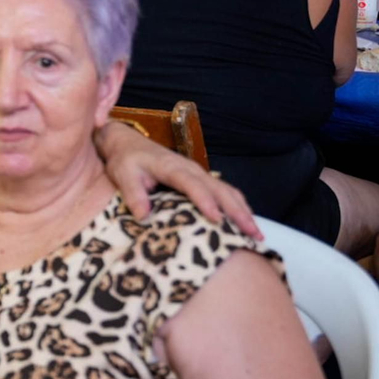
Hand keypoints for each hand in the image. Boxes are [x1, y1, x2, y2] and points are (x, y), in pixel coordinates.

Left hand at [97, 122, 258, 237]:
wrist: (127, 143)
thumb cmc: (125, 161)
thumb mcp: (122, 174)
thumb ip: (133, 193)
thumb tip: (143, 216)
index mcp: (171, 166)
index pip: (191, 184)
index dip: (205, 200)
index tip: (217, 219)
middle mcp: (190, 168)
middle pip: (219, 189)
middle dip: (237, 211)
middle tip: (251, 234)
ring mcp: (198, 173)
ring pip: (227, 190)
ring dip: (243, 211)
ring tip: (256, 234)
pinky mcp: (201, 179)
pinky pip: (225, 192)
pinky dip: (238, 206)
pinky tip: (246, 223)